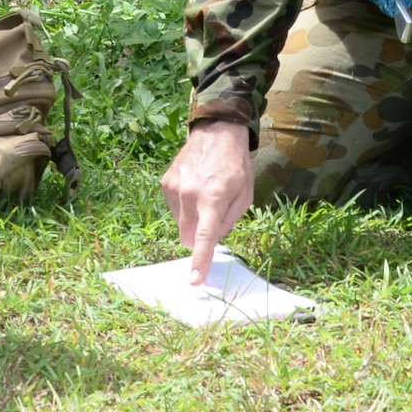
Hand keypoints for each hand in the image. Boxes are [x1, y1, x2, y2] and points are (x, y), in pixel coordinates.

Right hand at [160, 119, 254, 285]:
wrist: (216, 131)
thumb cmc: (236, 164)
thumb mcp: (245, 194)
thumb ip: (229, 220)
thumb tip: (213, 238)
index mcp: (212, 199)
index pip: (204, 238)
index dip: (200, 261)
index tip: (195, 280)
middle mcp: (189, 194)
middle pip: (187, 236)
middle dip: (199, 237)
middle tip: (214, 216)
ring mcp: (174, 188)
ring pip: (179, 223)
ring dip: (192, 219)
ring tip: (205, 194)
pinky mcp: (166, 183)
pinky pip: (173, 208)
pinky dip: (184, 207)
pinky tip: (195, 188)